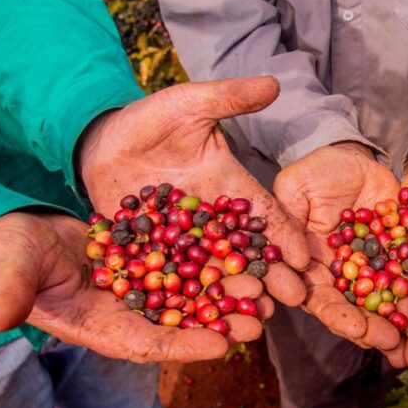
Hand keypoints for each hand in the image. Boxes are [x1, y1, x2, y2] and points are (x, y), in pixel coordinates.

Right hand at [0, 212, 273, 361]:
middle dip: (222, 322)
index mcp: (101, 327)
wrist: (23, 225)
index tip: (220, 346)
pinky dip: (217, 259)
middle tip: (260, 319)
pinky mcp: (156, 258)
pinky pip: (192, 261)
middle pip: (183, 323)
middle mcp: (132, 312)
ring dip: (229, 292)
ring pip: (195, 293)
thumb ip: (11, 290)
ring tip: (265, 288)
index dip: (183, 347)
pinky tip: (247, 253)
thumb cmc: (11, 252)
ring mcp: (147, 287)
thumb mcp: (10, 268)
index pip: (147, 345)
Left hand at [78, 76, 308, 306]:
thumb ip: (228, 98)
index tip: (308, 258)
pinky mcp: (156, 256)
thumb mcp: (188, 104)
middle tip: (293, 300)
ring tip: (255, 321)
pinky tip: (202, 324)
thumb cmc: (148, 121)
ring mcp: (186, 243)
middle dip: (272, 275)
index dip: (287, 235)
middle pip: (248, 252)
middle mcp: (214, 222)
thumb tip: (274, 83)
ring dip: (236, 297)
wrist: (100, 143)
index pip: (265, 214)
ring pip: (217, 274)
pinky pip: (173, 281)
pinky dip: (188, 303)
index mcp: (232, 189)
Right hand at [273, 143, 403, 352]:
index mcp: (313, 269)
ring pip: (385, 301)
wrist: (356, 160)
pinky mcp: (400, 258)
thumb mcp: (296, 187)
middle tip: (388, 341)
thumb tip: (298, 262)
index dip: (337, 316)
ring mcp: (374, 270)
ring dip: (398, 320)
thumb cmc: (317, 172)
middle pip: (356, 309)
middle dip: (371, 327)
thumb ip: (289, 219)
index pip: (321, 299)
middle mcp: (344, 277)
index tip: (355, 328)